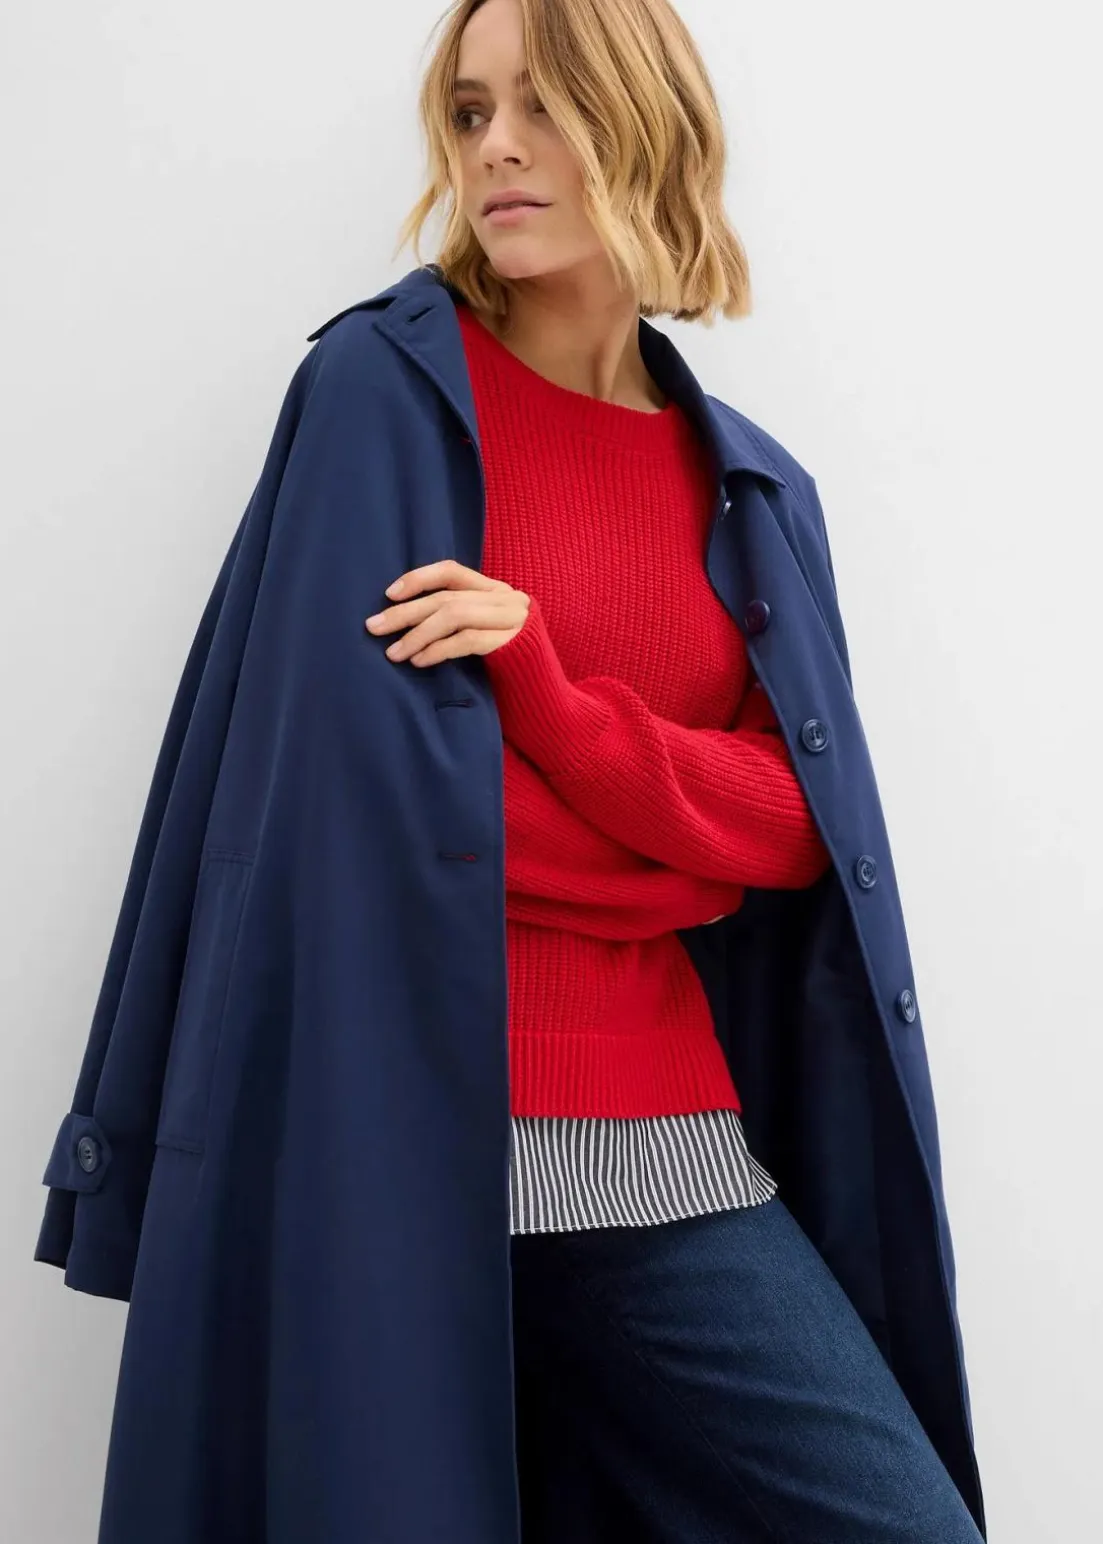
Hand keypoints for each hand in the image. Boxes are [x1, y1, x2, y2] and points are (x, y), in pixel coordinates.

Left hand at [364, 558, 530, 667]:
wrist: (545, 697)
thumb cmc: (506, 668)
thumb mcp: (483, 634)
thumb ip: (459, 619)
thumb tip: (403, 617)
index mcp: (497, 590)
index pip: (452, 571)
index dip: (419, 578)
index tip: (389, 594)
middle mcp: (507, 598)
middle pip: (447, 597)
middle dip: (405, 612)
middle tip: (374, 626)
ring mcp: (513, 620)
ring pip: (454, 615)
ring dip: (417, 634)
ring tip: (393, 653)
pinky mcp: (513, 644)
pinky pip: (467, 640)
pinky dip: (438, 649)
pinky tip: (419, 661)